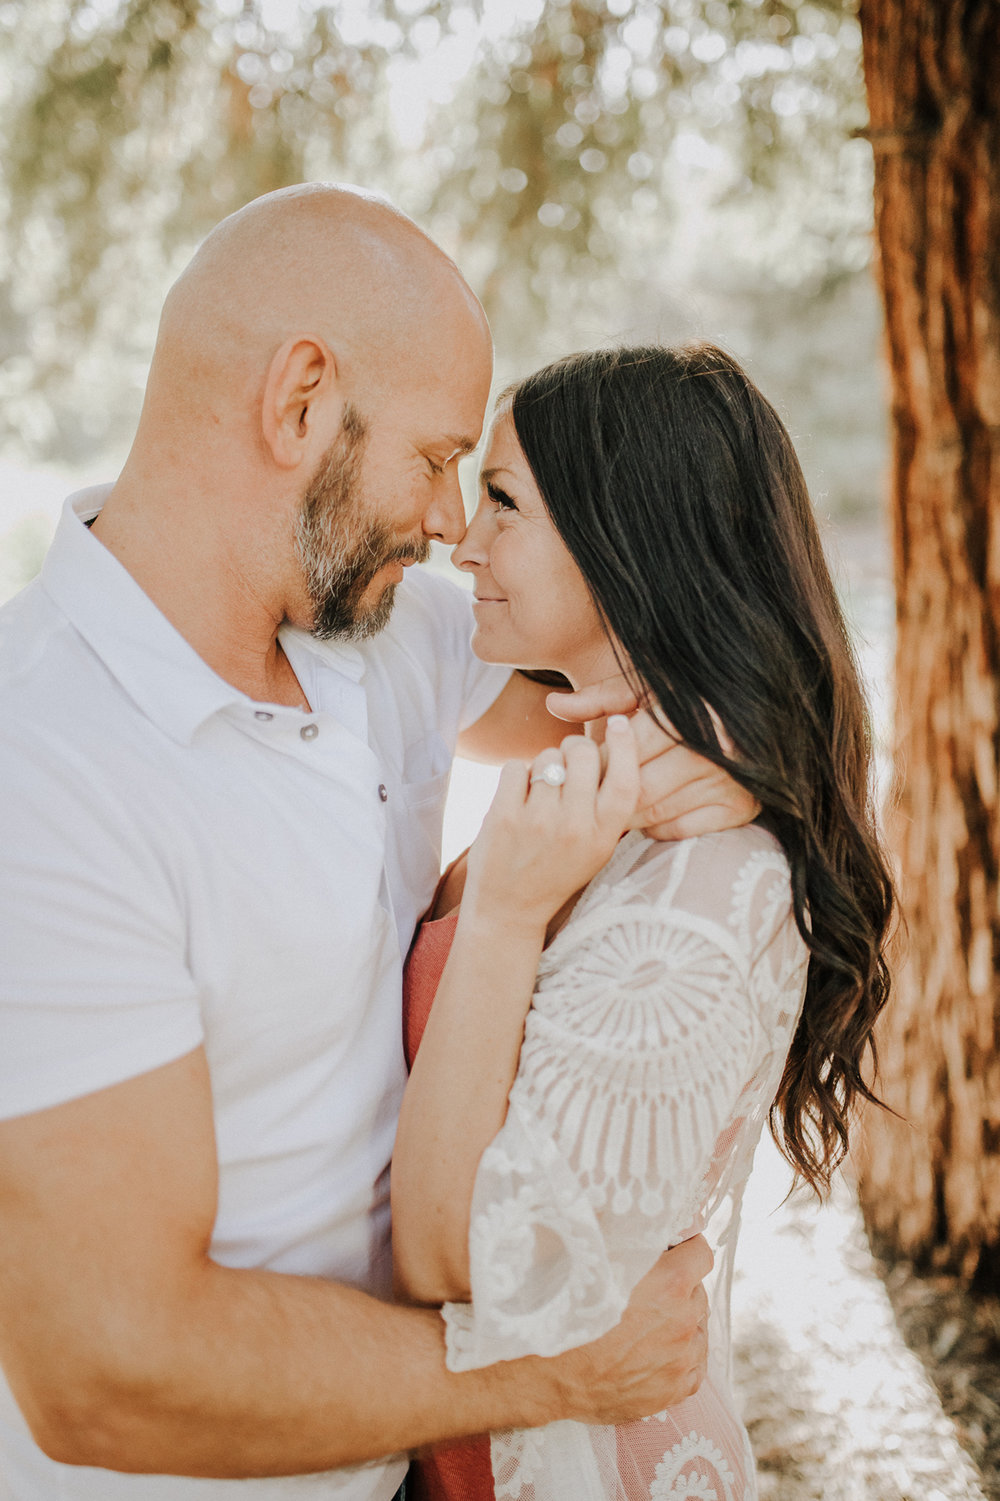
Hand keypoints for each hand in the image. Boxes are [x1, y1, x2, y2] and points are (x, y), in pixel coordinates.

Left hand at [463, 715, 639, 932]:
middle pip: (583, 753)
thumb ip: (606, 805)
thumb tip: (614, 748)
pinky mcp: (504, 817)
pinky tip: (517, 798)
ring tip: (539, 792)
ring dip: (543, 764)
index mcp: (604, 836)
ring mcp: (538, 821)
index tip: (620, 724)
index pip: (626, 779)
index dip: (626, 745)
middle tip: (566, 765)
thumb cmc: (556, 871)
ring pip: (547, 756)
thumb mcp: (596, 848)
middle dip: (574, 748)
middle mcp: (575, 827)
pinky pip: (515, 767)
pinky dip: (515, 775)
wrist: (509, 909)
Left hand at [547, 678, 759, 841]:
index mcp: (692, 715)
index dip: (601, 759)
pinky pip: (680, 830)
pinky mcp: (740, 810)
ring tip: (612, 801)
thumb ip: (600, 698)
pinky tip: (647, 812)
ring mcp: (731, 783)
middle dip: (609, 791)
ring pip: (655, 811)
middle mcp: (715, 751)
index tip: (587, 761)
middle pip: (638, 786)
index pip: (629, 748)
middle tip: (591, 789)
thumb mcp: (646, 688)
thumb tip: (553, 703)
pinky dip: (656, 825)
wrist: (758, 716)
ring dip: (627, 812)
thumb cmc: (687, 700)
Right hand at [547, 1236, 711, 1423]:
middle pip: (696, 1292)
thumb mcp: (590, 1254)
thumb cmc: (563, 1309)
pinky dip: (680, 1357)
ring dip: (679, 1322)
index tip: (672, 1251)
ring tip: (645, 1325)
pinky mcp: (672, 1392)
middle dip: (677, 1287)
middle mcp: (682, 1322)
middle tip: (647, 1289)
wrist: (544, 1373)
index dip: (685, 1248)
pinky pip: (694, 1367)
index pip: (701, 1254)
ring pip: (697, 1330)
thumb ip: (622, 1232)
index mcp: (669, 1284)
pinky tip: (655, 1352)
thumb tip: (633, 1209)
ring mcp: (680, 1361)